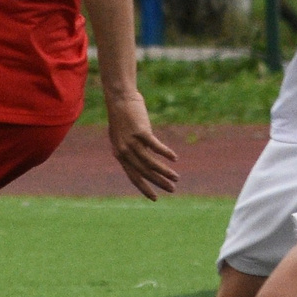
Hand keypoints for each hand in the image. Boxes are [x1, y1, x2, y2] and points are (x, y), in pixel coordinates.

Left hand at [102, 85, 179, 199]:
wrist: (120, 99)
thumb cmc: (123, 117)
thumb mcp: (125, 137)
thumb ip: (135, 150)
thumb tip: (149, 159)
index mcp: (120, 154)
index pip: (133, 177)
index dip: (144, 188)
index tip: (155, 198)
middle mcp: (124, 151)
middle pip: (144, 172)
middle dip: (159, 183)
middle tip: (172, 190)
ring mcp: (132, 142)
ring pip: (150, 163)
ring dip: (165, 172)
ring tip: (176, 177)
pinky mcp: (140, 131)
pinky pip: (156, 146)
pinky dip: (166, 153)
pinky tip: (174, 158)